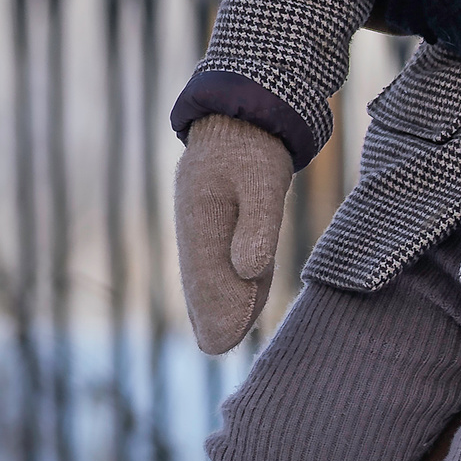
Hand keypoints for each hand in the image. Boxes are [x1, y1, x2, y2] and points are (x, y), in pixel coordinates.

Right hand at [174, 115, 292, 352]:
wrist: (246, 112)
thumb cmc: (255, 145)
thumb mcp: (263, 180)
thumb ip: (259, 225)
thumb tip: (249, 271)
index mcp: (199, 215)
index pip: (205, 273)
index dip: (214, 308)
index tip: (219, 341)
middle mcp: (197, 222)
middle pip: (202, 275)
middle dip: (211, 311)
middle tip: (218, 347)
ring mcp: (206, 219)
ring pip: (212, 267)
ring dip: (219, 298)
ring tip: (224, 335)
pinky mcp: (220, 215)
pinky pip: (224, 253)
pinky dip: (230, 277)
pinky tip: (238, 297)